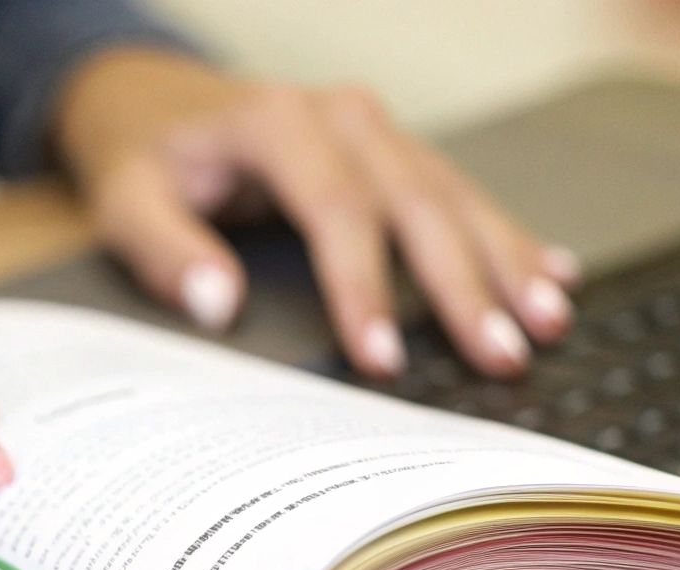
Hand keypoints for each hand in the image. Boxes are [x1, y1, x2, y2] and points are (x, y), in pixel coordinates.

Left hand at [53, 50, 579, 379]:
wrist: (152, 99)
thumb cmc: (145, 156)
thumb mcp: (126, 200)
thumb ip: (166, 252)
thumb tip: (218, 306)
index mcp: (280, 123)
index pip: (336, 211)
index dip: (363, 288)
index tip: (383, 360)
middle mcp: (343, 118)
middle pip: (418, 204)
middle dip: (465, 285)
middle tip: (503, 353)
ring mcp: (377, 131)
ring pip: (455, 196)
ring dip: (506, 260)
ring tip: (548, 320)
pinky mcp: (394, 152)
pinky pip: (459, 192)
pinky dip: (505, 236)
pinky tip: (553, 272)